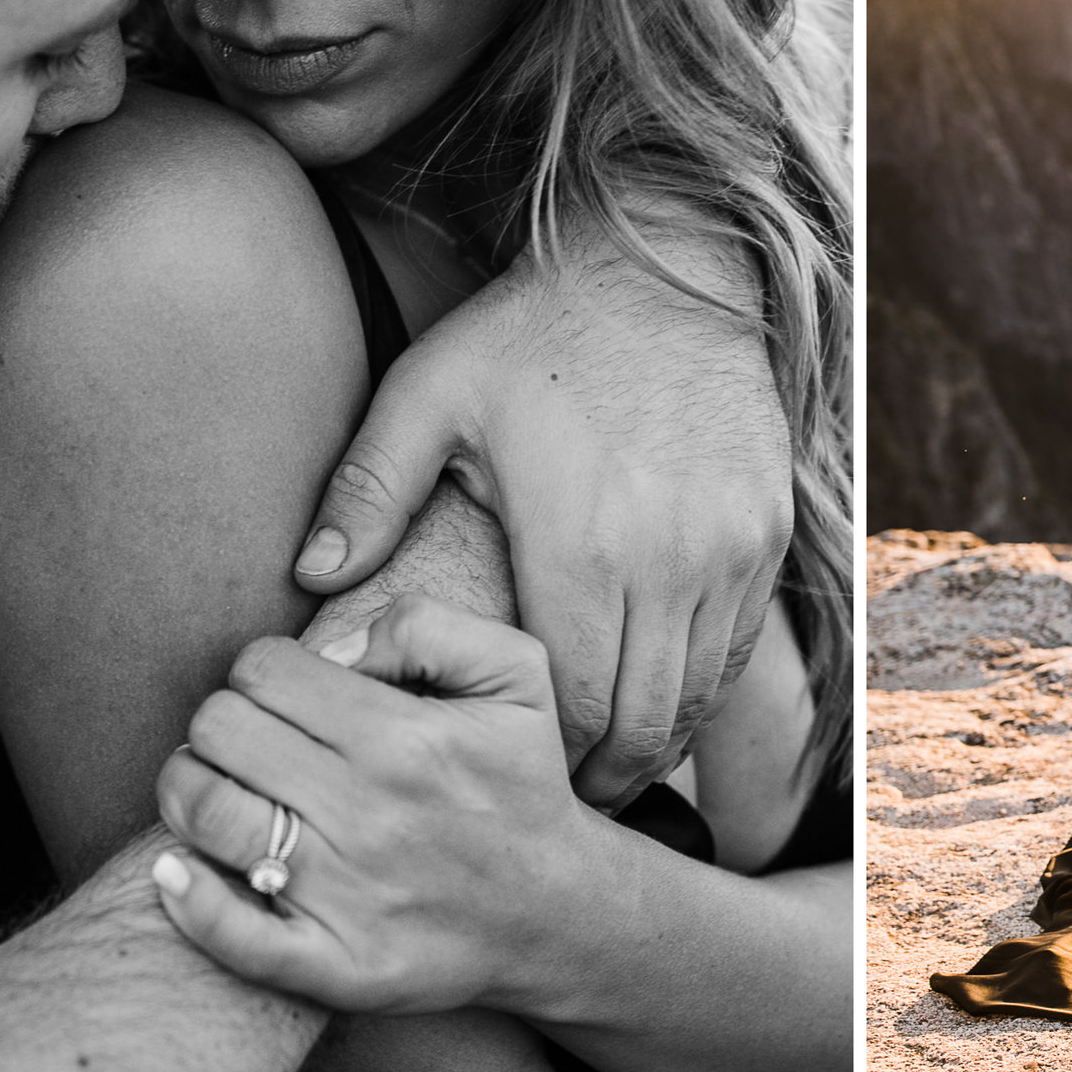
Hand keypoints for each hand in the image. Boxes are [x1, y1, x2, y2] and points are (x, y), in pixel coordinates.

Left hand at [148, 595, 601, 1014]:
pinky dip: (184, 896)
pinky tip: (178, 871)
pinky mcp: (333, 965)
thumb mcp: (516, 675)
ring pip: (202, 811)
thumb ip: (429, 626)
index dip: (264, 671)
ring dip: (191, 789)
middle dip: (225, 721)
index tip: (287, 696)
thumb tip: (334, 650)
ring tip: (223, 790)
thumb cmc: (522, 784)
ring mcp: (346, 894)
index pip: (262, 669)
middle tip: (254, 742)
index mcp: (404, 737)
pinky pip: (224, 930)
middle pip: (219, 729)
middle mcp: (369, 813)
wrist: (558, 911)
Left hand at [289, 223, 791, 807]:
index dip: (538, 764)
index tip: (507, 787)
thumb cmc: (534, 331)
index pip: (562, 706)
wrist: (668, 266)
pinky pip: (739, 650)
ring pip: (695, 697)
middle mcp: (668, 563)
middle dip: (595, 776)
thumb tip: (305, 580)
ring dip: (651, 744)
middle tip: (555, 804)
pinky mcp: (767, 534)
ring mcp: (728, 551)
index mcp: (580, 545)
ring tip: (604, 769)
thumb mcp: (432, 394)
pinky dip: (700, 692)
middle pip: (636, 723)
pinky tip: (658, 703)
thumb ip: (367, 491)